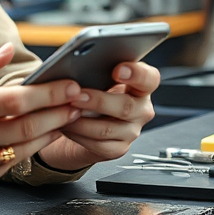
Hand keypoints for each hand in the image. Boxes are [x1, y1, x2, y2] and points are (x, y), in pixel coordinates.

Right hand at [0, 43, 83, 199]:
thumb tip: (7, 49)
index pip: (14, 101)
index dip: (47, 94)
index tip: (68, 85)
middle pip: (26, 126)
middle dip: (59, 113)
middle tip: (78, 102)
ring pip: (24, 149)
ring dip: (51, 132)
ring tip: (67, 118)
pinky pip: (11, 167)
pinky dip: (30, 151)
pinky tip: (41, 138)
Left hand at [35, 61, 159, 171]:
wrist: (88, 119)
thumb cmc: (94, 90)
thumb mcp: (99, 77)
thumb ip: (96, 70)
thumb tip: (76, 65)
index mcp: (141, 86)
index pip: (149, 79)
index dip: (136, 74)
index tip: (117, 70)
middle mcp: (141, 110)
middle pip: (126, 107)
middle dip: (98, 101)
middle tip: (77, 96)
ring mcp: (131, 131)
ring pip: (107, 129)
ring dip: (81, 120)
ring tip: (64, 110)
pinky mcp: (117, 149)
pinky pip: (96, 144)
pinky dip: (77, 133)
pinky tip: (65, 124)